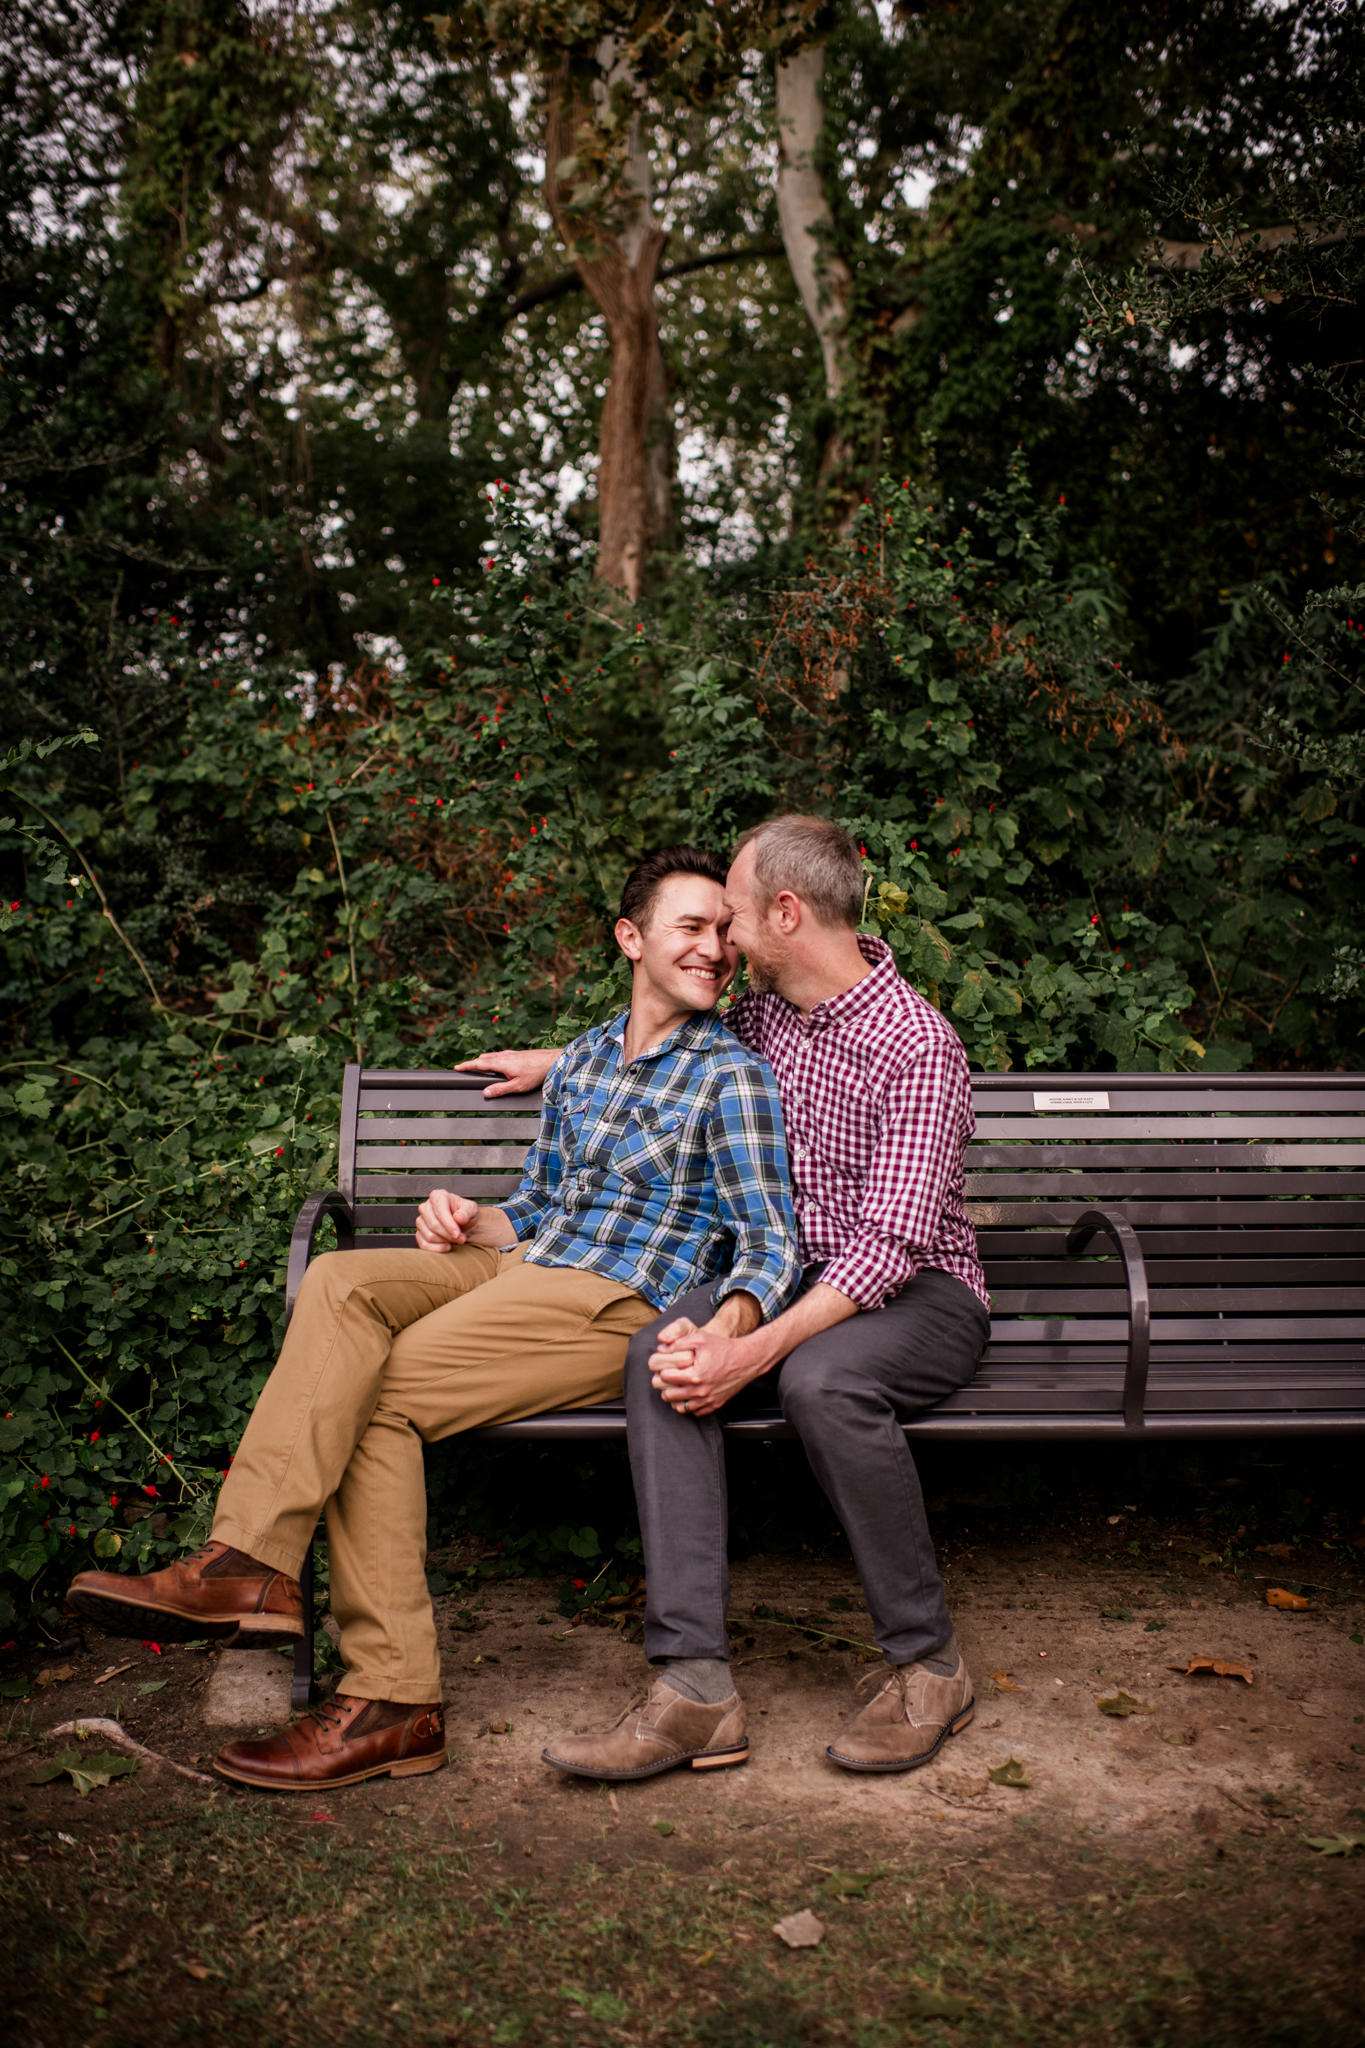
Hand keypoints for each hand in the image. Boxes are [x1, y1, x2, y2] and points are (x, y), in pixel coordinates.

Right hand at [414, 1187, 479, 1251]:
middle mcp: (425, 1206)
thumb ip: (466, 1212)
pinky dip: (436, 1249)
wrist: (461, 1222)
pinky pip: (423, 1244)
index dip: (449, 1224)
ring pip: (429, 1236)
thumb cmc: (465, 1213)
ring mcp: (420, 1220)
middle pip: (434, 1224)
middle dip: (449, 1235)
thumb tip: (458, 1218)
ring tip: (456, 1240)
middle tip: (461, 1239)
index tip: (458, 1234)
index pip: (440, 1211)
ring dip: (445, 1241)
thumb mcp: (471, 1209)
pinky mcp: (419, 1233)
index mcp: (437, 1196)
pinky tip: (447, 1247)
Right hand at [454, 1048, 559, 1098]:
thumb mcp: (518, 1086)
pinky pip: (499, 1055)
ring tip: (477, 1065)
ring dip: (482, 1060)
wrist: (552, 1060)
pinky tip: (497, 1063)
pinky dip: (492, 1059)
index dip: (466, 1066)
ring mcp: (511, 1053)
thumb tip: (486, 1093)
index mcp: (501, 1063)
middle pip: (483, 1058)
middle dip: (473, 1063)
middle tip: (464, 1068)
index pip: (479, 1064)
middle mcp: (504, 1055)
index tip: (456, 1067)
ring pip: (491, 1056)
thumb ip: (500, 1089)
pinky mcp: (517, 1053)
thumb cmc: (537, 1073)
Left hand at [649, 1316, 765, 1418]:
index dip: (661, 1370)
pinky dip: (688, 1405)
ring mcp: (707, 1400)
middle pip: (668, 1395)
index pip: (665, 1378)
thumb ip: (678, 1343)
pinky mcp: (714, 1405)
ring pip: (678, 1407)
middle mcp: (700, 1391)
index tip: (664, 1366)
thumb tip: (661, 1348)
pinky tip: (689, 1393)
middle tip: (668, 1376)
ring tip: (676, 1386)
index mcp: (695, 1375)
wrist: (747, 1360)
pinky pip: (693, 1412)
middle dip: (664, 1385)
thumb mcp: (700, 1339)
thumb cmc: (724, 1348)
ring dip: (674, 1397)